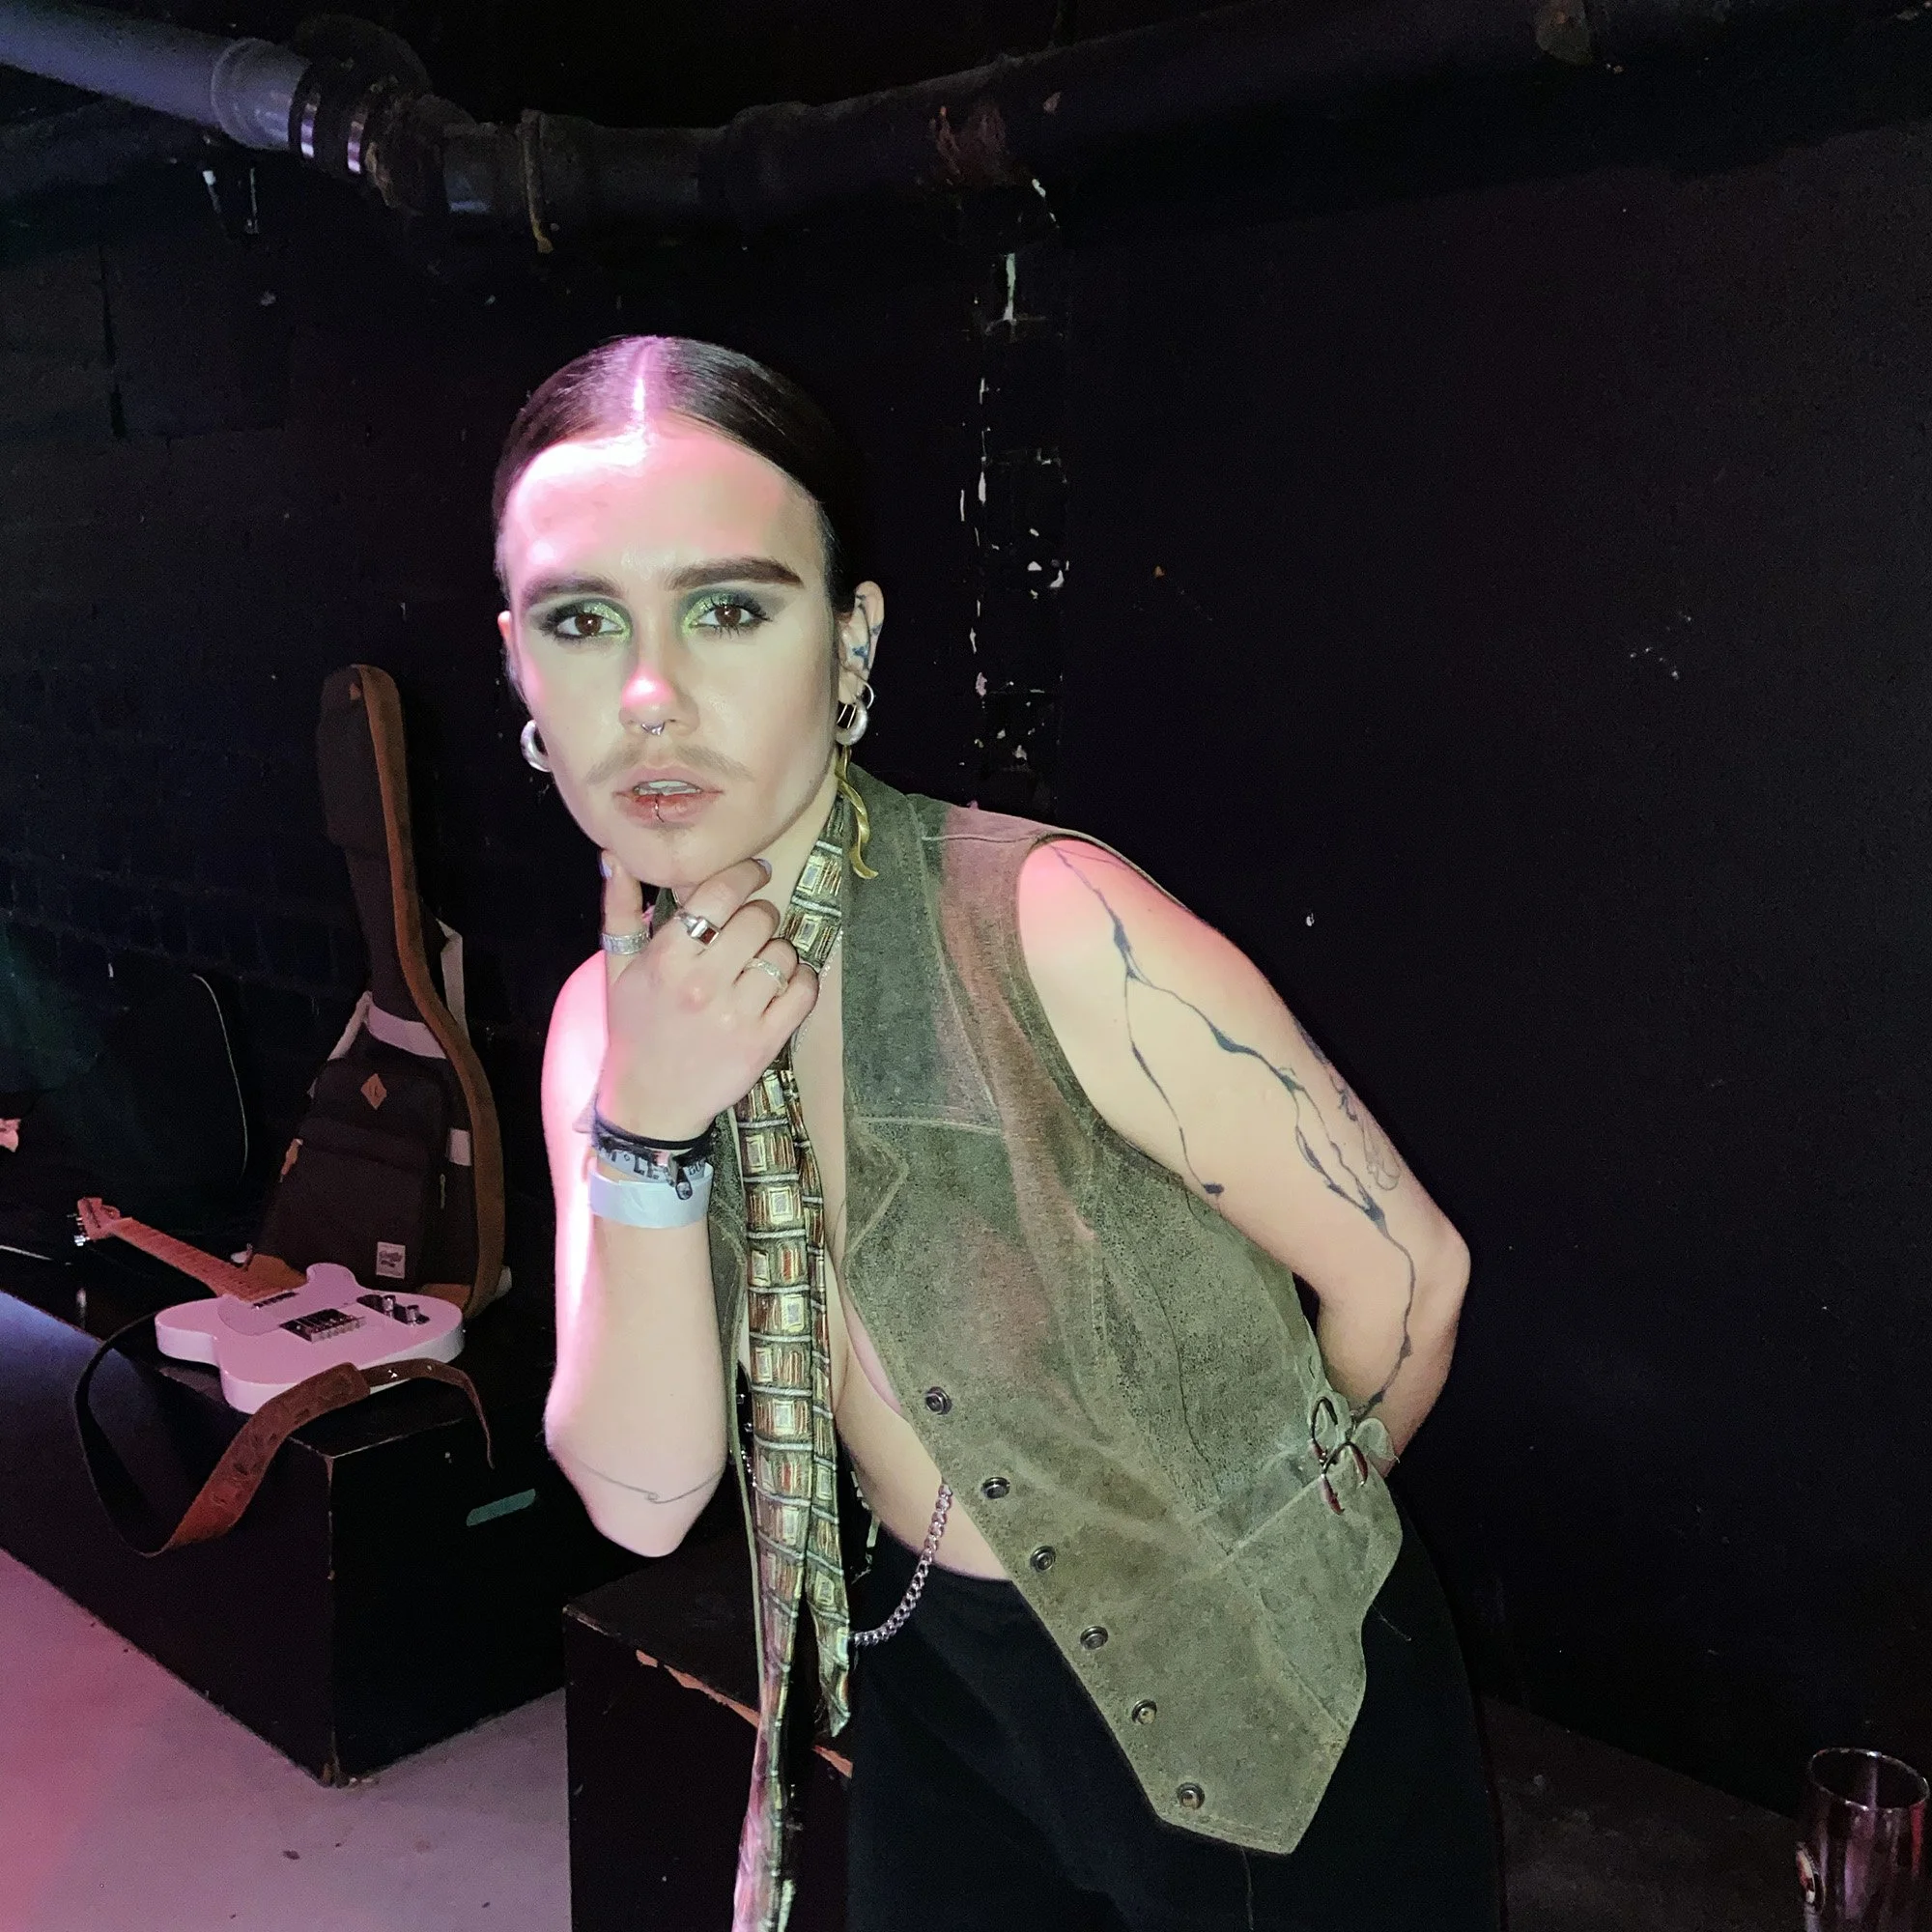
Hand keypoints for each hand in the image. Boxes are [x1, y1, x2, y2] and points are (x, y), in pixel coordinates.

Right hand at [595, 852, 817, 1141]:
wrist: (650, 1103)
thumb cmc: (635, 1030)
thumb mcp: (618, 969)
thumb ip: (620, 910)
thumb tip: (617, 858)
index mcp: (666, 957)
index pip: (720, 893)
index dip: (745, 875)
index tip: (754, 873)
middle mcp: (702, 983)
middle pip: (759, 919)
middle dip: (759, 917)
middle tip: (749, 931)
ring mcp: (736, 1014)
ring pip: (783, 953)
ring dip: (776, 954)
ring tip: (757, 967)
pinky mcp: (763, 1042)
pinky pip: (804, 991)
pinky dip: (801, 982)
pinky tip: (782, 987)